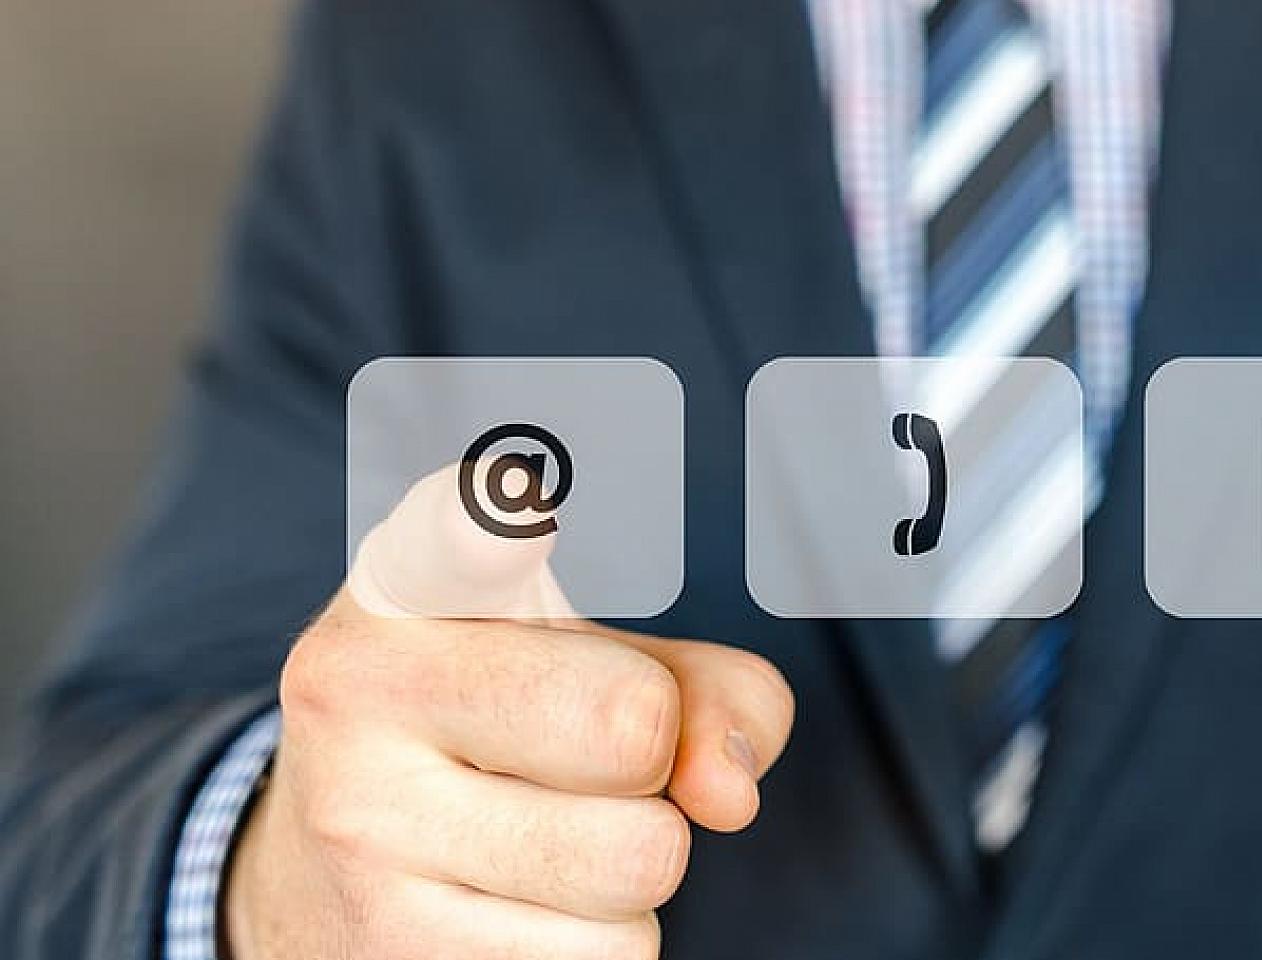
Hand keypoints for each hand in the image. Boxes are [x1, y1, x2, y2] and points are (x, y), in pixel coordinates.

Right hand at [224, 466, 793, 958]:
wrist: (327, 873)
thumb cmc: (499, 736)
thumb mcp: (592, 665)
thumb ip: (706, 688)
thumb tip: (728, 793)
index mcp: (404, 586)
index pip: (454, 534)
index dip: (494, 521)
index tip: (511, 511)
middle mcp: (356, 689)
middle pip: (632, 728)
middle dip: (651, 758)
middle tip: (584, 761)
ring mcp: (361, 828)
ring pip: (637, 862)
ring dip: (633, 863)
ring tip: (550, 836)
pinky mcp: (391, 953)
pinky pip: (609, 958)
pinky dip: (603, 941)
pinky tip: (524, 908)